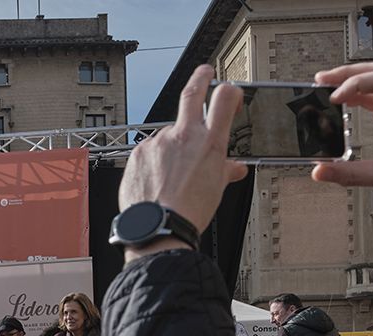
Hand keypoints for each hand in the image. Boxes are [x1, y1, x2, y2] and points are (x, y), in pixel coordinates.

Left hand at [119, 64, 247, 259]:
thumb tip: (234, 168)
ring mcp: (158, 142)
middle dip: (200, 78)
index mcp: (209, 142)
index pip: (223, 98)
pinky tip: (156, 180)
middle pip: (191, 93)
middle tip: (204, 72)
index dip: (227, 89)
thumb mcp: (216, 188)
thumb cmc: (189, 211)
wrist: (159, 226)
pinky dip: (153, 161)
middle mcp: (183, 136)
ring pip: (167, 134)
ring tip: (171, 175)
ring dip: (171, 146)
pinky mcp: (138, 152)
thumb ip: (225, 170)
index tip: (226, 89)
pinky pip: (149, 151)